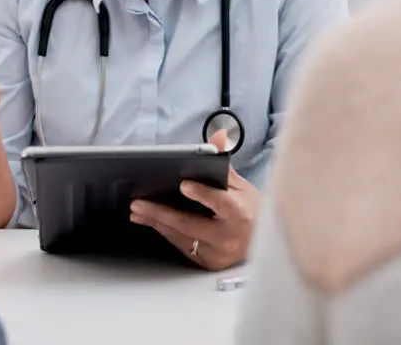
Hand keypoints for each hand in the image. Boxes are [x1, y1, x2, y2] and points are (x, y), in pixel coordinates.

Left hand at [128, 130, 260, 270]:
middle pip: (189, 224)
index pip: (220, 203)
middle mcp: (228, 237)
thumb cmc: (252, 210)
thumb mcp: (242, 186)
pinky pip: (182, 246)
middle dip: (160, 213)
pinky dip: (166, 232)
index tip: (184, 185)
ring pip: (181, 237)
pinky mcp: (208, 263)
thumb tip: (218, 137)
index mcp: (240, 214)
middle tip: (139, 203)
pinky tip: (152, 222)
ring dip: (156, 223)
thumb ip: (223, 164)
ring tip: (137, 211)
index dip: (202, 194)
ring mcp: (217, 253)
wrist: (263, 243)